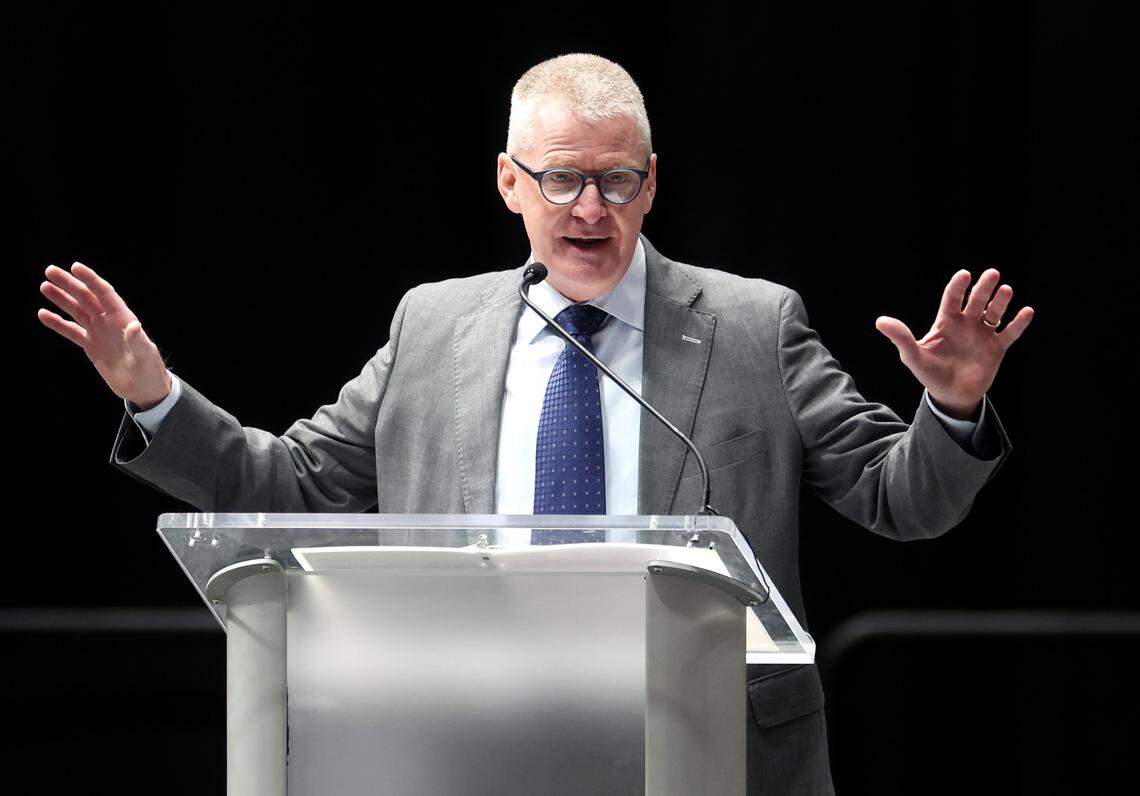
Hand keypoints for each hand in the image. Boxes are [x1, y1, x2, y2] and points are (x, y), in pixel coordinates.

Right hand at [37, 262, 171, 409]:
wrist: (144, 389)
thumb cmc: (150, 371)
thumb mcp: (146, 357)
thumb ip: (138, 341)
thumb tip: (134, 325)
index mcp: (123, 319)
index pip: (105, 294)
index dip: (91, 280)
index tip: (75, 267)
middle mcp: (109, 322)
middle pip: (87, 298)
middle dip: (70, 284)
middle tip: (50, 271)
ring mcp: (99, 332)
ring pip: (77, 311)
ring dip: (61, 299)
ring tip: (45, 287)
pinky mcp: (91, 346)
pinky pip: (72, 331)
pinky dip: (58, 323)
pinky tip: (43, 314)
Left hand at [875, 268, 1033, 419]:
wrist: (950, 395)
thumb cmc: (930, 374)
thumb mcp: (913, 355)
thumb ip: (900, 337)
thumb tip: (880, 321)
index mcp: (946, 322)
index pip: (952, 298)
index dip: (958, 286)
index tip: (964, 275)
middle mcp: (967, 324)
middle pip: (976, 301)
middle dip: (983, 288)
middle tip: (992, 274)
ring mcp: (983, 335)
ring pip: (994, 313)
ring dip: (1001, 302)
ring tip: (1006, 290)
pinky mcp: (997, 348)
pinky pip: (1010, 333)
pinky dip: (1018, 323)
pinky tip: (1026, 312)